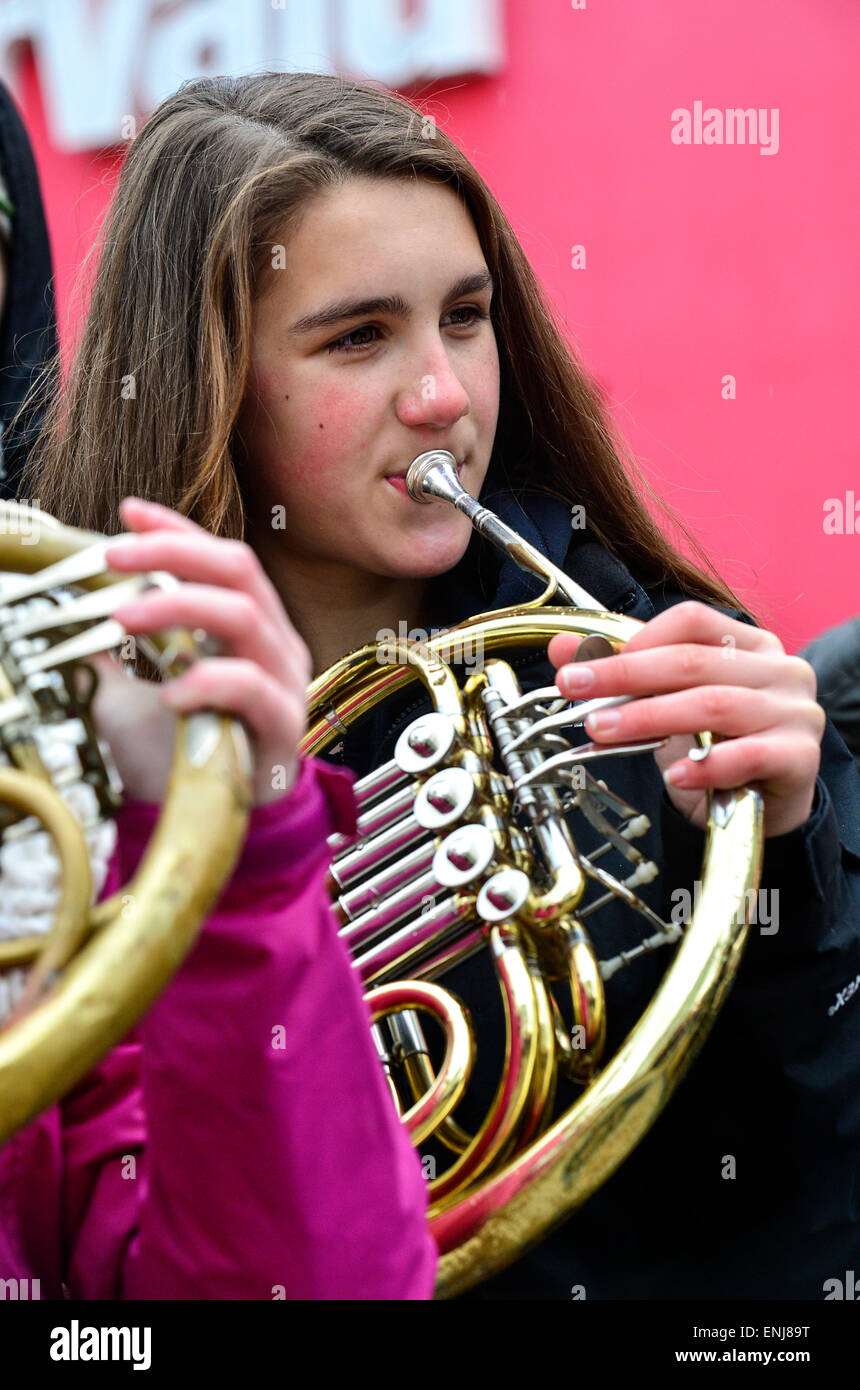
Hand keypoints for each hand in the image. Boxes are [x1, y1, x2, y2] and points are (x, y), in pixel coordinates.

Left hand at [92, 497, 310, 806]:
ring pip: (245, 616)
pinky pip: (250, 686)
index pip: (222, 558)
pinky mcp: (284, 725)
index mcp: (249, 626)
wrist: (208, 822)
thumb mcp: (133, 689)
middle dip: (173, 552)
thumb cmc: (180, 753)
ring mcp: (285, 682)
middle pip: (239, 570)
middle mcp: (275, 644)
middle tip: (112, 558)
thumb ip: (114, 649)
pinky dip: (204, 680)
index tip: (128, 513)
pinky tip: (168, 695)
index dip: (177, 529)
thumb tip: (71, 606)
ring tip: (122, 620)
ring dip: (178, 605)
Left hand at [547, 601, 825, 837]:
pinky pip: (748, 756)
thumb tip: (562, 649)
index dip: (636, 640)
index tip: (585, 665)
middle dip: (625, 676)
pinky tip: (674, 778)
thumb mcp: (667, 704)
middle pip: (694, 662)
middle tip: (575, 691)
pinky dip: (707, 767)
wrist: (765, 804)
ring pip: (714, 705)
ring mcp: (795, 711)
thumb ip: (622, 673)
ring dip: (650, 718)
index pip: (691, 622)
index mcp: (750, 644)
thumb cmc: (718, 746)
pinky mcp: (800, 756)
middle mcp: (779, 669)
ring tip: (602, 731)